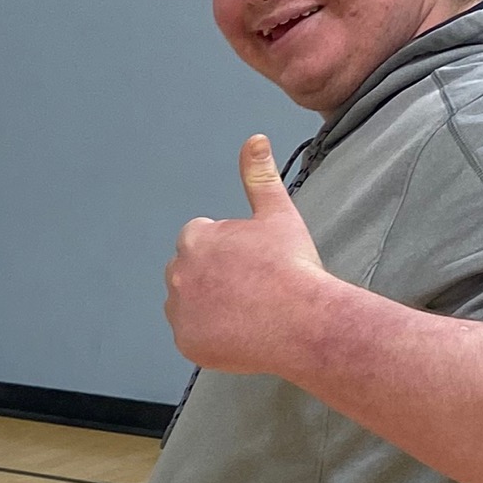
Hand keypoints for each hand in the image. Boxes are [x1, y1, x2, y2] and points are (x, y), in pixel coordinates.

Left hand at [164, 136, 326, 373]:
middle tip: (252, 289)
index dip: (230, 252)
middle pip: (191, 272)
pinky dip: (211, 337)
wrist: (304, 320)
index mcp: (195, 238)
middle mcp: (178, 272)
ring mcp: (179, 310)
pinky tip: (241, 333)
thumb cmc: (293, 267)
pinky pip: (193, 337)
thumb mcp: (277, 214)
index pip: (201, 240)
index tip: (253, 263)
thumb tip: (254, 140)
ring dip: (209, 306)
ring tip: (248, 311)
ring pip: (189, 304)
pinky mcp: (186, 341)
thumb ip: (259, 177)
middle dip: (214, 278)